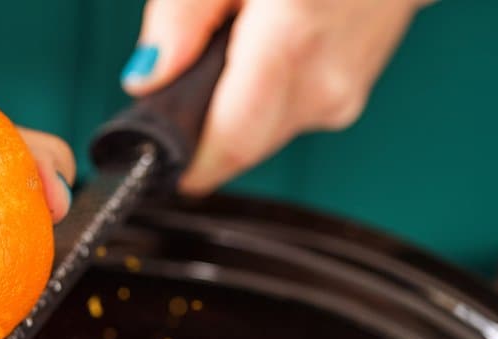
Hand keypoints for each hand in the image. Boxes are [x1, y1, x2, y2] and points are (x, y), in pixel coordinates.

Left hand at [122, 0, 431, 194]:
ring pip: (262, 134)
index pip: (226, 144)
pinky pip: (288, 115)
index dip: (184, 163)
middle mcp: (323, 81)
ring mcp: (344, 94)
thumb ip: (181, 15)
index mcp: (290, 41)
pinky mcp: (349, 98)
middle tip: (189, 78)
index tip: (153, 158)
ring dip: (236, 108)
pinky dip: (267, 94)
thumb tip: (147, 76)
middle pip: (239, 147)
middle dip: (204, 127)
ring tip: (237, 49)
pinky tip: (270, 50)